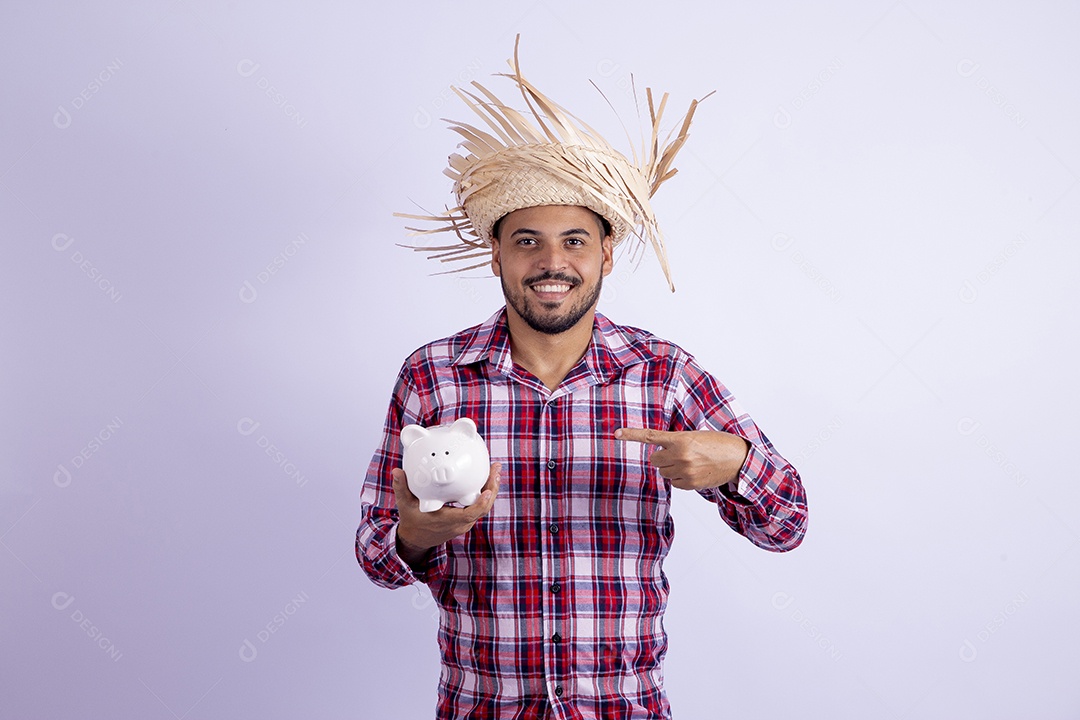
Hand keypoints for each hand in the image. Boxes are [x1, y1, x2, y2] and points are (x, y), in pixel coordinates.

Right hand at [391, 463, 500, 564]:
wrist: (416, 539)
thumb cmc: (412, 522)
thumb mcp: (405, 505)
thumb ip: (401, 488)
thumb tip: (397, 472)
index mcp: (447, 521)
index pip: (469, 514)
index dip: (480, 504)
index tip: (487, 491)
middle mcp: (460, 523)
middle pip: (483, 508)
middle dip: (492, 489)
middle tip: (496, 470)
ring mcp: (464, 522)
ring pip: (483, 507)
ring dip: (491, 489)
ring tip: (495, 470)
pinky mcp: (466, 519)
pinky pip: (479, 507)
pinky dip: (485, 493)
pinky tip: (487, 478)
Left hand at [615, 427, 748, 490]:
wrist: (739, 459)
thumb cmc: (719, 443)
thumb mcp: (696, 435)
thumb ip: (677, 441)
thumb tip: (661, 451)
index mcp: (681, 439)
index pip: (650, 436)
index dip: (631, 435)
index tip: (616, 433)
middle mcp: (680, 456)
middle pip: (655, 460)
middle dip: (663, 457)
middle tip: (678, 454)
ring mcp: (685, 471)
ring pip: (664, 473)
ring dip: (671, 468)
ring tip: (690, 462)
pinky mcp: (690, 484)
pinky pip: (674, 483)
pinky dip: (680, 479)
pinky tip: (694, 472)